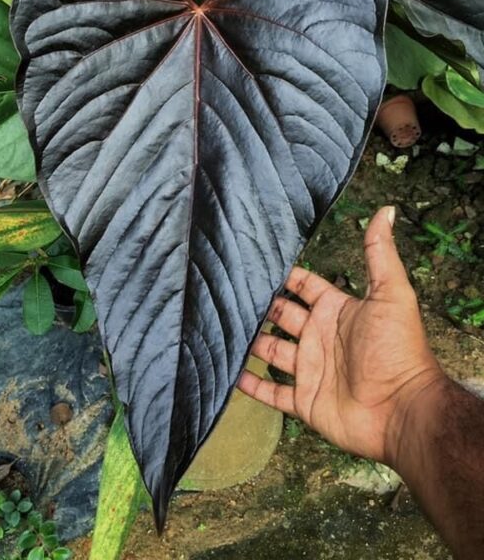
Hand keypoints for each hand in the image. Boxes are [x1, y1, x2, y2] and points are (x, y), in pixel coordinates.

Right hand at [238, 206, 444, 464]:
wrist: (402, 411)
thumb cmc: (398, 350)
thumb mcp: (391, 294)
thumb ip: (380, 254)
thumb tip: (385, 210)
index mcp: (336, 310)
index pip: (304, 286)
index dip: (285, 275)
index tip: (254, 261)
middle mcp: (320, 337)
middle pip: (282, 316)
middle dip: (260, 306)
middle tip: (227, 292)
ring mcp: (310, 370)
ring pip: (271, 351)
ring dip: (250, 342)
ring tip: (219, 327)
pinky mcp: (304, 401)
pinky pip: (272, 392)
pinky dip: (251, 385)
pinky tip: (227, 373)